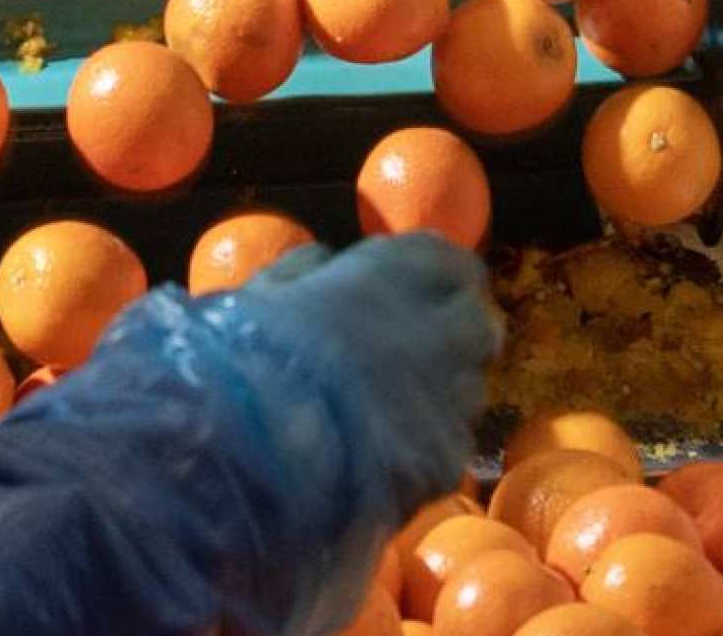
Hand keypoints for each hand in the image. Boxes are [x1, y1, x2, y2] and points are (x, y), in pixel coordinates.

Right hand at [240, 236, 497, 506]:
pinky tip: (393, 451)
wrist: (249, 453)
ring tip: (401, 403)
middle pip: (479, 322)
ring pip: (471, 386)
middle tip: (427, 344)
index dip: (437, 275)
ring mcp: (447, 400)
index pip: (448, 261)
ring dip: (445, 388)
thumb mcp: (262, 294)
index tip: (422, 286)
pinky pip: (451, 441)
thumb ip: (305, 272)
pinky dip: (428, 439)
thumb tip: (325, 261)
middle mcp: (435, 330)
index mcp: (391, 277)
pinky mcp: (444, 460)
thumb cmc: (243, 360)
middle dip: (459, 330)